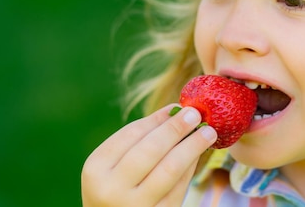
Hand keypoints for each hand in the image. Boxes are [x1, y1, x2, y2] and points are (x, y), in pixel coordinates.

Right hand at [81, 104, 216, 206]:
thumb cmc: (115, 187)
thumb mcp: (114, 165)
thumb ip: (140, 139)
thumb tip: (175, 110)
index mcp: (96, 168)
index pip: (130, 135)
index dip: (157, 118)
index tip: (178, 106)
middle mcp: (112, 189)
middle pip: (150, 150)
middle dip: (176, 128)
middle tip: (195, 114)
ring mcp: (135, 206)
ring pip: (170, 168)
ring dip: (192, 146)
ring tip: (208, 132)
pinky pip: (179, 187)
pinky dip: (191, 167)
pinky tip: (199, 154)